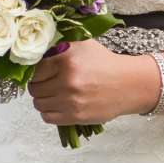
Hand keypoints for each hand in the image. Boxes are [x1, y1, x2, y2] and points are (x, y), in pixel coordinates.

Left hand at [28, 42, 156, 129]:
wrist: (129, 84)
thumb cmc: (105, 63)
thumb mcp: (83, 45)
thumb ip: (59, 46)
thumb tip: (35, 53)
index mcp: (67, 59)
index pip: (35, 69)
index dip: (36, 71)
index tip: (42, 72)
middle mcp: (67, 80)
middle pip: (34, 88)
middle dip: (38, 85)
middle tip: (47, 83)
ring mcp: (70, 100)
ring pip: (38, 104)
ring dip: (43, 99)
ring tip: (53, 94)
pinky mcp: (75, 116)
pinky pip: (47, 117)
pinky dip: (48, 112)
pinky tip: (57, 105)